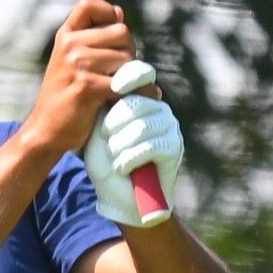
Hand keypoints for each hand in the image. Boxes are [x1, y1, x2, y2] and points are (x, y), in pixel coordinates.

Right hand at [19, 0, 138, 161]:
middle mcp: (70, 45)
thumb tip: (119, 12)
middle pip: (122, 33)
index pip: (90, 5)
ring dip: (133, 76)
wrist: (46, 131)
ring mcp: (77, 65)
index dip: (109, 13)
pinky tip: (133, 100)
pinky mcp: (87, 86)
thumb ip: (92, 38)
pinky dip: (139, 93)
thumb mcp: (71, 61)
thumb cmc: (66, 97)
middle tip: (120, 72)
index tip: (113, 35)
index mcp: (65, 36)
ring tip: (121, 89)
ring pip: (127, 58)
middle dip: (128, 52)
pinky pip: (126, 83)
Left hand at [89, 66, 181, 228]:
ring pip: (141, 126)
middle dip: (114, 124)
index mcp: (139, 97)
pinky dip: (129, 159)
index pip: (140, 75)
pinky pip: (150, 146)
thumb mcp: (97, 129)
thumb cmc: (105, 161)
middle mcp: (158, 107)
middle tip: (106, 141)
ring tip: (114, 157)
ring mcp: (169, 126)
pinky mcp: (174, 147)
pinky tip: (122, 168)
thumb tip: (103, 78)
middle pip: (136, 103)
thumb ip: (103, 104)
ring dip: (119, 145)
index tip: (114, 87)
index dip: (129, 77)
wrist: (118, 197)